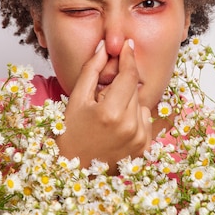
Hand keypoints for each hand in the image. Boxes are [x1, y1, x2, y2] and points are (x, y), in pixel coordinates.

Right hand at [55, 39, 152, 174]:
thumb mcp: (76, 99)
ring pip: (141, 104)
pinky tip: (116, 128)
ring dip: (127, 103)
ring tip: (107, 118)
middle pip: (134, 89)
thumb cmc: (69, 132)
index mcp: (111, 113)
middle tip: (101, 99)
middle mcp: (129, 127)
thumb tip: (104, 46)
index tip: (127, 44)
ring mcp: (139, 140)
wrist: (72, 170)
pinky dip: (134, 118)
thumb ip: (91, 70)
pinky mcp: (144, 149)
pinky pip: (145, 121)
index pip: (129, 75)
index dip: (128, 57)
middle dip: (120, 87)